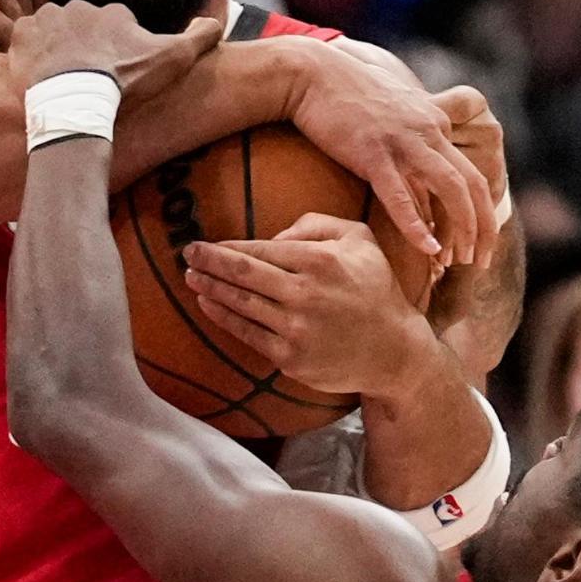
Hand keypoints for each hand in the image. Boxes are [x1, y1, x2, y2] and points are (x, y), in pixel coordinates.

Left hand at [7, 0, 222, 101]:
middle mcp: (78, 7)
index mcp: (111, 12)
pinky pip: (24, 38)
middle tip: (85, 75)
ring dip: (56, 47)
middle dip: (83, 45)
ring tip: (61, 77)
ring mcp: (46, 20)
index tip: (114, 70)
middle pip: (81, 25)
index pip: (113, 24)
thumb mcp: (173, 61)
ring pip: (52, 30)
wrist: (78, 101)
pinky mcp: (21, 36)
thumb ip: (199, 38)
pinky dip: (29, 52)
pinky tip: (38, 73)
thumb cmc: (125, 81)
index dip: (115, 48)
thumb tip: (217, 23)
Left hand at [182, 213, 442, 398]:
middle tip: (186, 254)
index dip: (226, 247)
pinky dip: (222, 317)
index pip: (260, 250)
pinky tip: (207, 304)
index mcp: (320, 260)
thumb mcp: (359, 239)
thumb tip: (272, 238)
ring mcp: (297, 328)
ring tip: (190, 277)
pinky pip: (247, 333)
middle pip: (242, 274)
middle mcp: (306, 293)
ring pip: (240, 304)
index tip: (202, 243)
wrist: (394, 350)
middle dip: (208, 261)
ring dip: (209, 288)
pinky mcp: (290, 358)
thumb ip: (317, 223)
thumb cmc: (374, 288)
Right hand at [286, 43, 493, 264]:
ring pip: (451, 189)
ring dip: (463, 229)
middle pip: (473, 185)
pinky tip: (428, 249)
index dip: (475, 213)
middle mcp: (429, 132)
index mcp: (434, 124)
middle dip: (483, 227)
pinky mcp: (373, 153)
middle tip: (479, 261)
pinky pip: (402, 196)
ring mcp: (403, 142)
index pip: (469, 174)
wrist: (310, 73)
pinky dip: (417, 226)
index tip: (469, 242)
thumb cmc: (342, 95)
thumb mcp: (389, 112)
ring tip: (460, 262)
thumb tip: (411, 176)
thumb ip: (407, 139)